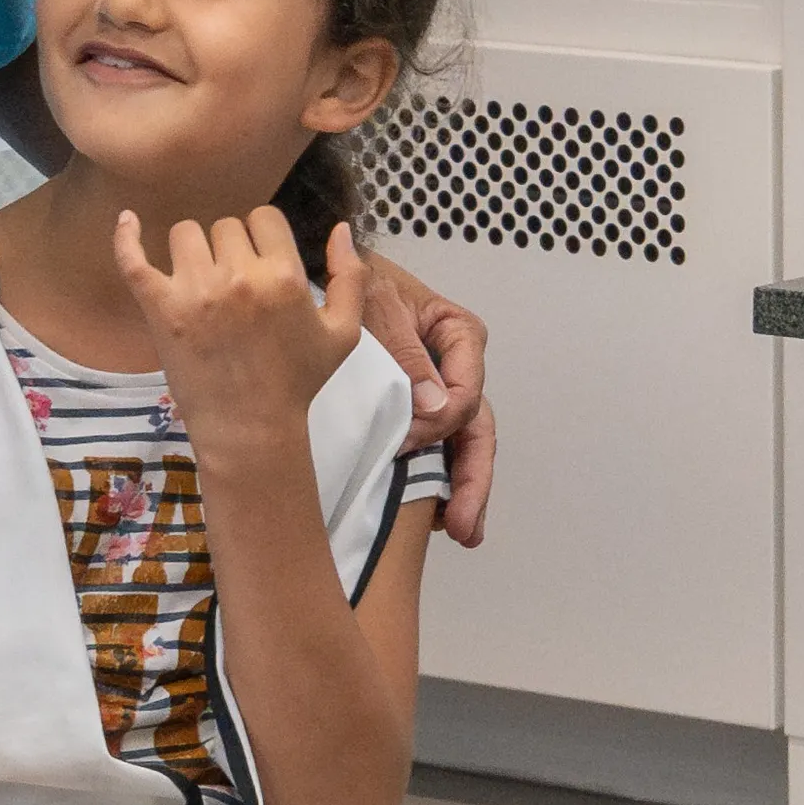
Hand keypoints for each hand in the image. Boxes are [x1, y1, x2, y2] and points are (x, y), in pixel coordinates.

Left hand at [110, 210, 364, 459]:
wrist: (251, 428)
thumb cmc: (297, 381)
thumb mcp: (343, 333)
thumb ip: (350, 277)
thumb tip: (340, 228)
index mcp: (284, 275)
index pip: (264, 218)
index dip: (263, 236)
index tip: (260, 262)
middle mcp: (238, 275)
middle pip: (225, 226)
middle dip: (231, 248)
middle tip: (234, 287)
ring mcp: (194, 290)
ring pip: (185, 233)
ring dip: (194, 250)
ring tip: (201, 281)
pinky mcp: (159, 307)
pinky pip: (134, 259)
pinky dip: (127, 237)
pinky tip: (128, 221)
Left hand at [358, 253, 491, 545]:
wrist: (326, 273)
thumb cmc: (356, 280)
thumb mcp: (379, 306)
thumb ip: (405, 353)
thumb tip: (434, 408)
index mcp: (459, 335)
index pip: (466, 392)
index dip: (442, 425)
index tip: (408, 442)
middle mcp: (457, 367)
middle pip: (476, 429)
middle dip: (474, 480)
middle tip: (466, 526)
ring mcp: (440, 391)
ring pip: (463, 445)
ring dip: (465, 490)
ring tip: (461, 531)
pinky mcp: (418, 408)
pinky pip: (437, 447)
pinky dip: (440, 480)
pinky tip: (437, 514)